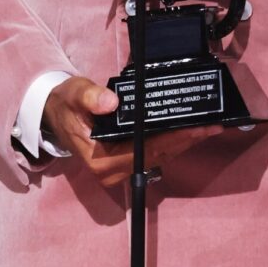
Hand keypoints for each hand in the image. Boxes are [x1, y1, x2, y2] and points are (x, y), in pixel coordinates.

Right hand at [42, 76, 223, 189]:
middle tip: (212, 126)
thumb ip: (91, 98)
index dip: (171, 139)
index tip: (194, 128)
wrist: (56, 113)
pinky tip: (191, 131)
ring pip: (159, 157)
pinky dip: (174, 142)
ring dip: (184, 142)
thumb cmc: (66, 104)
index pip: (144, 150)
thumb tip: (111, 101)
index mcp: (101, 160)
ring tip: (208, 127)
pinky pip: (155, 153)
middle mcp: (113, 172)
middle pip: (157, 156)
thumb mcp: (75, 94)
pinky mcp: (127, 162)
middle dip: (185, 141)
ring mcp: (121, 169)